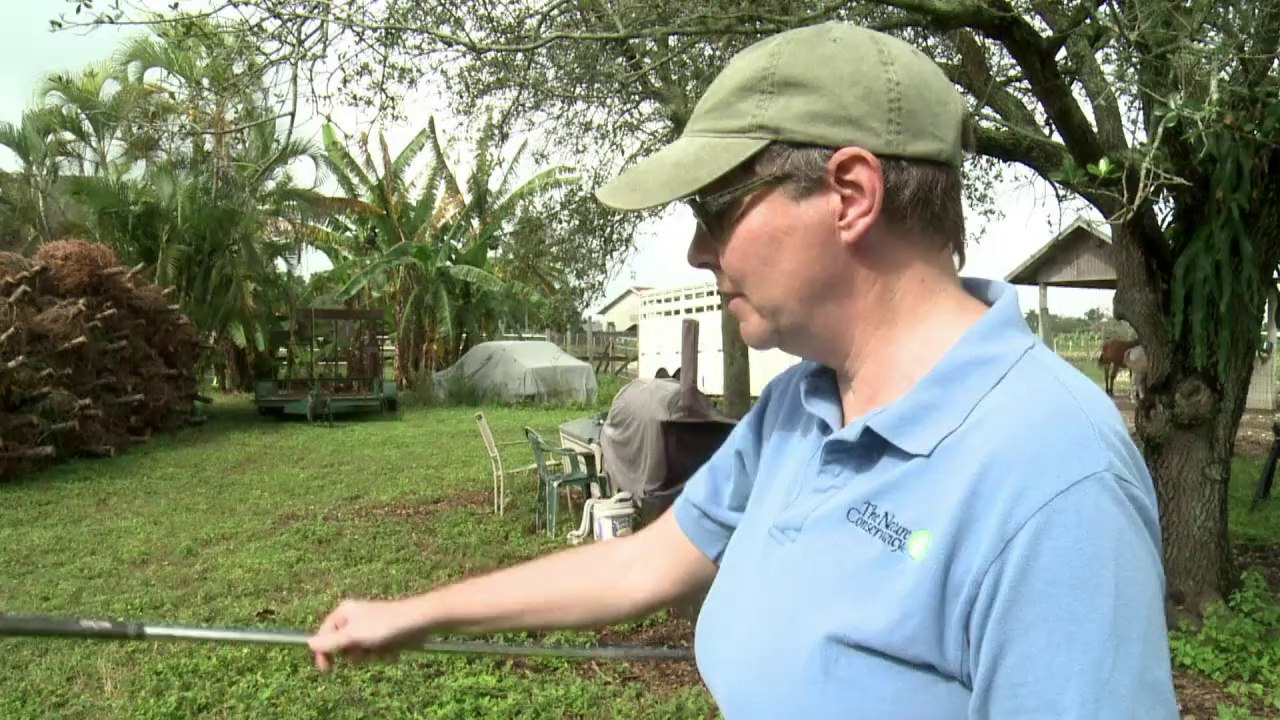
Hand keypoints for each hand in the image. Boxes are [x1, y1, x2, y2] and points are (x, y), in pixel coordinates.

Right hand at [307, 598, 424, 671]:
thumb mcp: (353, 635)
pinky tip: (394, 649)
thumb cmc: (384, 625)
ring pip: (361, 651)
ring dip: (372, 655)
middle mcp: (356, 617)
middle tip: (366, 649)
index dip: (324, 652)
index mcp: (344, 612)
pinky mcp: (385, 634)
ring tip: (383, 648)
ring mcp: (371, 626)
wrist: (418, 621)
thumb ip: (330, 642)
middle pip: (343, 646)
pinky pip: (376, 651)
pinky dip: (384, 653)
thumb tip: (308, 643)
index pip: (324, 634)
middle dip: (355, 653)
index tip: (327, 669)